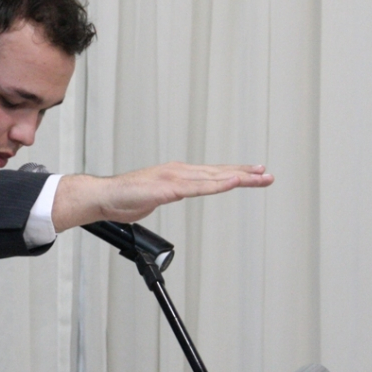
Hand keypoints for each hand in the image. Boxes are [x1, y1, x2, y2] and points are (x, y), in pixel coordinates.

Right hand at [52, 162, 272, 232]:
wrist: (104, 197)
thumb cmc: (123, 199)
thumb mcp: (153, 198)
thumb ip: (168, 196)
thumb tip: (175, 196)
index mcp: (176, 175)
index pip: (210, 175)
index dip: (232, 173)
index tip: (252, 174)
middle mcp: (178, 172)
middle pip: (218, 173)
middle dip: (245, 173)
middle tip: (267, 174)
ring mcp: (174, 178)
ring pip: (213, 178)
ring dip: (238, 177)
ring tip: (259, 177)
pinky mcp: (168, 188)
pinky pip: (199, 187)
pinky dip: (218, 185)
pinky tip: (233, 183)